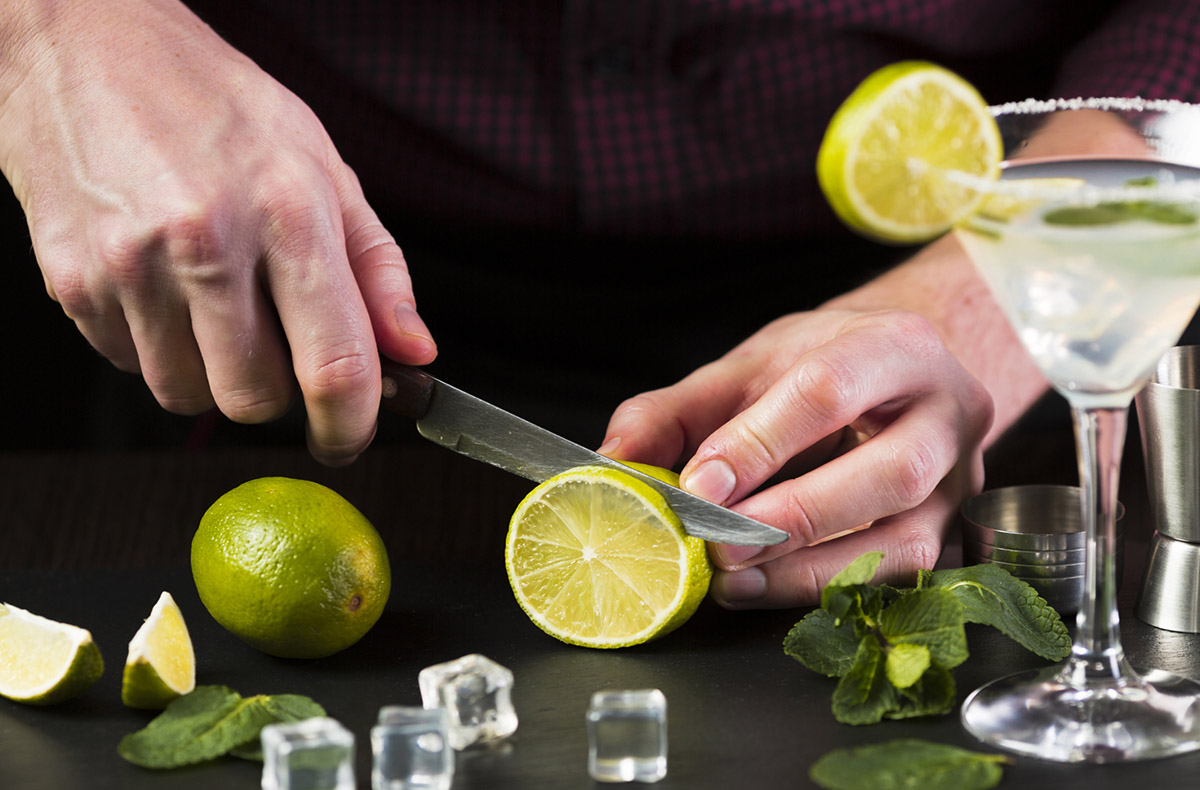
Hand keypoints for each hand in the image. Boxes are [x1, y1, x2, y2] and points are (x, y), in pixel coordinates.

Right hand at [0, 0, 434, 463]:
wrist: (85, 48)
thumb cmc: (215, 105)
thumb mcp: (324, 169)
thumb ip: (378, 270)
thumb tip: (414, 350)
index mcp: (287, 211)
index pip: (335, 366)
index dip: (351, 425)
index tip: (349, 437)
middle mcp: (207, 241)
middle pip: (257, 399)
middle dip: (278, 393)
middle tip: (276, 342)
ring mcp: (131, 265)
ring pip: (188, 396)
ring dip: (213, 375)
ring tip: (215, 305)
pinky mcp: (72, 280)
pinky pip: (130, 367)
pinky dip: (158, 348)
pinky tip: (165, 289)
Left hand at [600, 308, 992, 608]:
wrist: (902, 373)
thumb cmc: (826, 363)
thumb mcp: (749, 365)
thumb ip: (677, 409)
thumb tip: (614, 461)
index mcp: (895, 345)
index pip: (828, 390)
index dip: (758, 444)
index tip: (698, 486)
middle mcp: (948, 411)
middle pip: (889, 472)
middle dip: (795, 516)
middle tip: (718, 544)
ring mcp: (962, 478)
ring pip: (904, 539)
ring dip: (810, 569)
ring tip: (734, 577)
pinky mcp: (952, 531)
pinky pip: (900, 576)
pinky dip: (829, 588)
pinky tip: (769, 587)